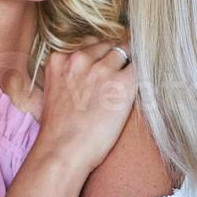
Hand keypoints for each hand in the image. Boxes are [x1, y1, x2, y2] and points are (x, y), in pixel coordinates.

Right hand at [35, 42, 135, 173]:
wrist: (63, 152)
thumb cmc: (58, 132)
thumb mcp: (53, 93)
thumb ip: (68, 77)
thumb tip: (86, 77)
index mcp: (60, 60)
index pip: (88, 45)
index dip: (100, 56)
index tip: (106, 66)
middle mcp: (80, 59)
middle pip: (107, 45)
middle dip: (115, 56)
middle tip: (119, 76)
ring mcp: (102, 69)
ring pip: (125, 51)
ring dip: (129, 64)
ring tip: (130, 82)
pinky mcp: (123, 83)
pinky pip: (141, 67)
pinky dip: (143, 74)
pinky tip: (142, 86)